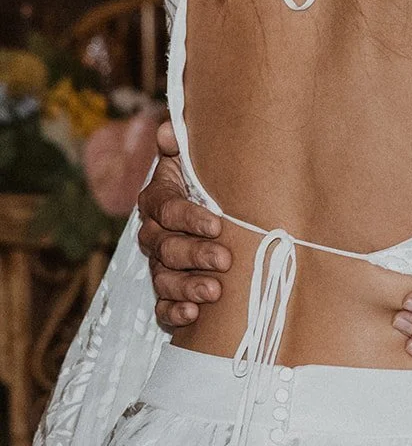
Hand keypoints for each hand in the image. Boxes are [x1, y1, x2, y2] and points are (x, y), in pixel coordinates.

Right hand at [137, 119, 231, 327]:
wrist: (214, 207)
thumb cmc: (208, 179)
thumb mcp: (197, 158)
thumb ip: (182, 143)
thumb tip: (169, 131)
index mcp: (159, 199)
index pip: (167, 209)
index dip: (189, 218)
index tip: (217, 224)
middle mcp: (154, 234)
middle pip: (166, 248)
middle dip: (195, 254)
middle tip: (224, 260)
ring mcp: (159, 264)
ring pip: (163, 278)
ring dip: (187, 286)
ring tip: (214, 291)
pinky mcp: (166, 291)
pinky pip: (162, 305)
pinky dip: (174, 312)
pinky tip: (193, 314)